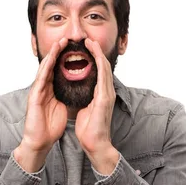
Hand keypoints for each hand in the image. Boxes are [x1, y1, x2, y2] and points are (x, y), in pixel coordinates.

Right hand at [14, 38, 67, 171]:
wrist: (40, 142)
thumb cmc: (50, 128)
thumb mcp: (63, 108)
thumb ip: (67, 97)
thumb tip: (77, 89)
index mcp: (51, 91)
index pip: (59, 71)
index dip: (66, 59)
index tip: (75, 49)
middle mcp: (43, 89)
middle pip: (51, 66)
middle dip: (58, 52)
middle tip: (66, 39)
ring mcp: (37, 92)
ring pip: (45, 69)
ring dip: (51, 56)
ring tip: (58, 43)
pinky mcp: (34, 98)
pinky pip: (40, 80)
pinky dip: (45, 69)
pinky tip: (50, 60)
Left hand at [75, 38, 118, 173]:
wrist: (96, 145)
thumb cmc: (90, 131)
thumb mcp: (85, 110)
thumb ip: (85, 100)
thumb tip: (78, 93)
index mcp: (101, 95)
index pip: (99, 72)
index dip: (93, 59)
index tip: (86, 49)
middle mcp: (107, 92)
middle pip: (103, 66)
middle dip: (96, 52)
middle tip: (88, 39)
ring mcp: (107, 95)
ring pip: (104, 68)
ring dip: (98, 53)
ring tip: (90, 42)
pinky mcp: (104, 99)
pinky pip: (102, 76)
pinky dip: (99, 63)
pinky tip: (94, 54)